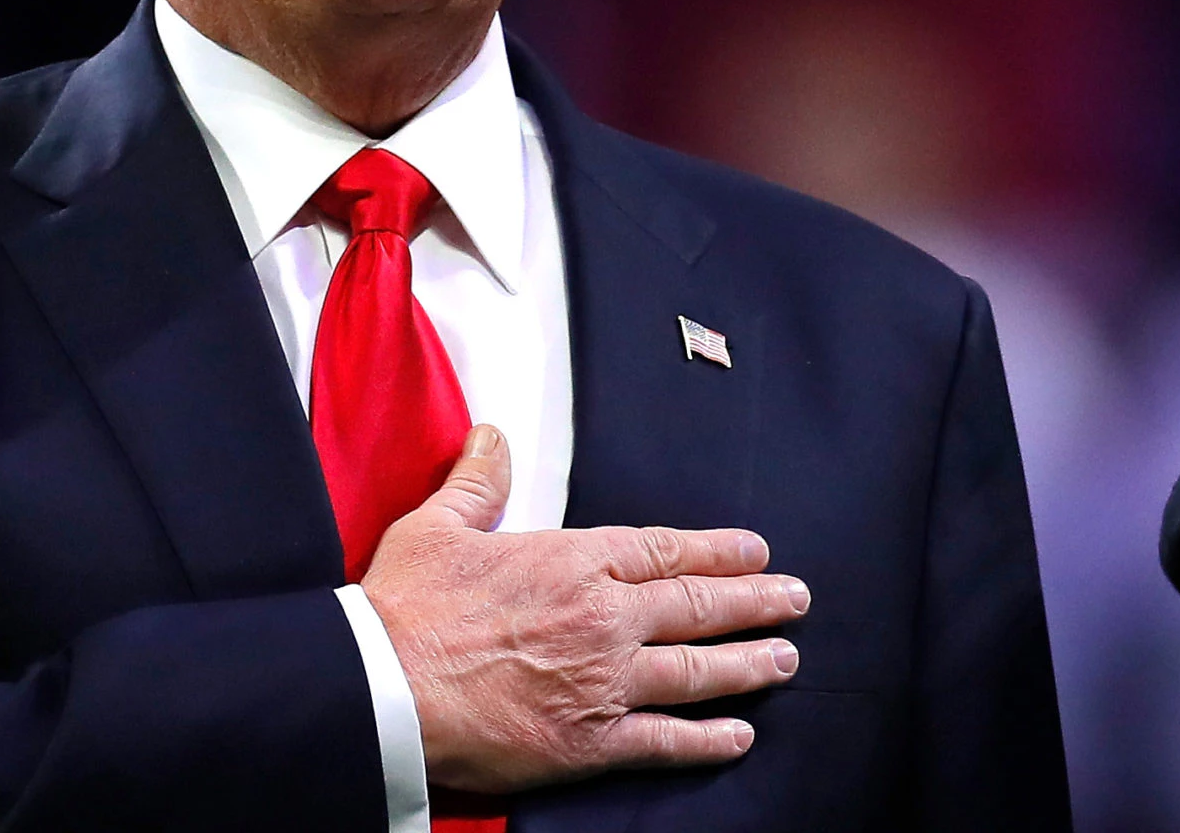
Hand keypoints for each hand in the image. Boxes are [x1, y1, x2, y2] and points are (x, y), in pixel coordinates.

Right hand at [359, 426, 808, 793]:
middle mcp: (604, 618)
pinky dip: (709, 739)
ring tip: (786, 657)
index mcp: (573, 561)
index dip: (716, 551)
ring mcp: (604, 682)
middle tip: (795, 598)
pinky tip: (741, 735)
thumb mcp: (438, 526)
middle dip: (755, 601)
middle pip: (698, 607)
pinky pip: (666, 741)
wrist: (384, 684)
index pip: (664, 550)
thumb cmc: (406, 608)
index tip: (753, 550)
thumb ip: (478, 482)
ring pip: (697, 670)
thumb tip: (492, 437)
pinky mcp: (590, 740)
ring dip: (749, 664)